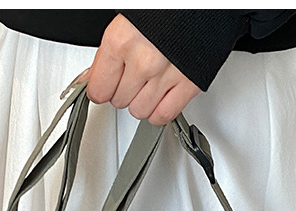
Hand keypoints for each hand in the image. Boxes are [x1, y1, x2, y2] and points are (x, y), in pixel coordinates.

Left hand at [79, 14, 200, 125]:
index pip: (99, 89)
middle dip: (123, 91)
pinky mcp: (188, 85)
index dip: (101, 87)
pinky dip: (159, 112)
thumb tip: (93, 75)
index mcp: (121, 40)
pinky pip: (164, 115)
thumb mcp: (126, 22)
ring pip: (140, 111)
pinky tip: (159, 98)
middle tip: (131, 76)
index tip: (104, 85)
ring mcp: (165, 75)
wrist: (203, 2)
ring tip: (148, 84)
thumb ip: (109, 52)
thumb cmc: (165, 8)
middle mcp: (142, 61)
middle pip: (120, 101)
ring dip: (142, 102)